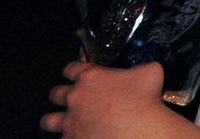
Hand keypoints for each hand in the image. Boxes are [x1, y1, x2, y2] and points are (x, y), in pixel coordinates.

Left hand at [42, 60, 169, 136]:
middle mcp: (75, 98)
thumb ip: (142, 67)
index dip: (74, 70)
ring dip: (54, 120)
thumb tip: (147, 67)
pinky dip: (69, 138)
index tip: (79, 74)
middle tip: (74, 99)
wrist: (140, 131)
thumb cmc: (146, 100)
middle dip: (62, 95)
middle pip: (56, 93)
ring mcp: (70, 121)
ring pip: (49, 120)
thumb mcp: (150, 72)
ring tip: (63, 122)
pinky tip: (77, 136)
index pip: (71, 68)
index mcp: (90, 77)